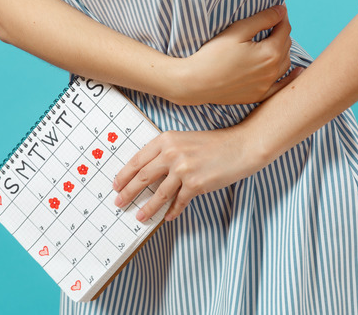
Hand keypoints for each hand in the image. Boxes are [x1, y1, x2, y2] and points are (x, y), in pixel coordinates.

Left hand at [111, 127, 263, 222]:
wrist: (241, 146)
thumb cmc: (214, 144)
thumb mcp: (184, 140)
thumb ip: (166, 153)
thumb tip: (148, 173)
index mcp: (166, 140)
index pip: (138, 160)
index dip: (124, 175)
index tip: (116, 185)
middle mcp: (172, 153)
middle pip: (142, 177)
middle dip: (128, 192)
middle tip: (119, 202)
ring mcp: (183, 169)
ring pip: (158, 193)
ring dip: (147, 208)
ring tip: (140, 216)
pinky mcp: (196, 184)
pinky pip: (179, 202)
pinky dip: (172, 211)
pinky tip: (168, 216)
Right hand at [171, 4, 296, 105]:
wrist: (195, 83)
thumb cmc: (213, 55)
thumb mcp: (237, 31)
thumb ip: (263, 19)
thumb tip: (282, 10)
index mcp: (270, 52)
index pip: (284, 29)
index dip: (281, 17)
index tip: (277, 10)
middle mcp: (273, 71)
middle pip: (286, 45)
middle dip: (281, 33)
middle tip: (272, 24)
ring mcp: (267, 86)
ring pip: (285, 64)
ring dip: (282, 51)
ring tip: (274, 42)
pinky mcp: (258, 96)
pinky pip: (281, 87)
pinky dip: (291, 78)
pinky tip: (297, 72)